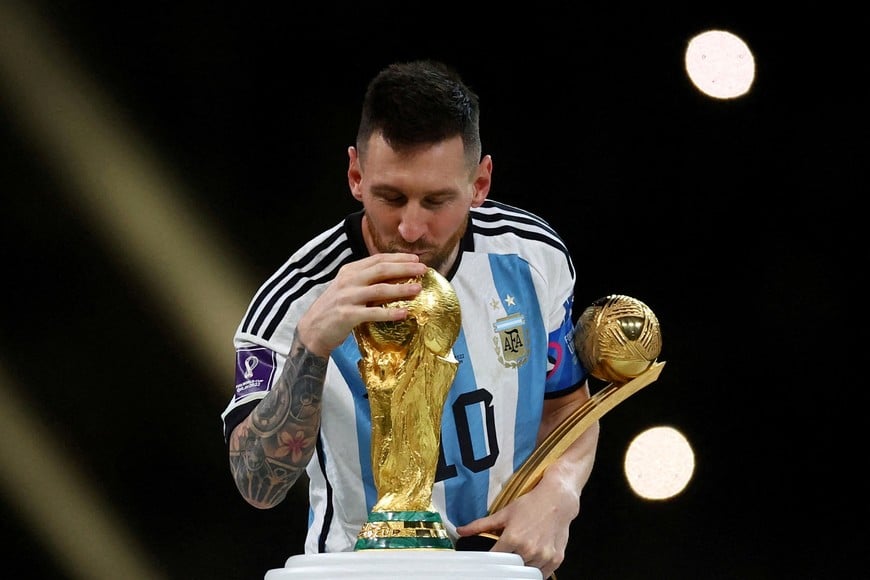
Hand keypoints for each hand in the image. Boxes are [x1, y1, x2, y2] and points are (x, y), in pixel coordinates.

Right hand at [296, 253, 428, 355]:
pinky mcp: (347, 315)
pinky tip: (404, 313)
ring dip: (401, 288)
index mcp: (349, 271)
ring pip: (379, 290)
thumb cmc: (333, 310)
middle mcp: (348, 281)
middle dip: (405, 268)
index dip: (398, 258)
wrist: (311, 331)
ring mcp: (347, 297)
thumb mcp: (347, 288)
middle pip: (381, 270)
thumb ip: (365, 281)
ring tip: (418, 289)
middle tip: (423, 269)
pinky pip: (373, 313)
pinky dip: (390, 313)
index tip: (415, 259)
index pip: (377, 259)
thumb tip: (394, 277)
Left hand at [456, 477, 579, 578]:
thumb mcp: (504, 513)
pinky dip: (536, 571)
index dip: (489, 562)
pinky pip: (542, 575)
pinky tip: (532, 561)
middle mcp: (528, 549)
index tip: (488, 563)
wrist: (557, 501)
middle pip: (510, 569)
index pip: (494, 560)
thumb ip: (481, 525)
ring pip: (526, 573)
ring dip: (521, 568)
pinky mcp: (555, 559)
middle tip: (505, 559)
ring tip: (520, 556)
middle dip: (506, 565)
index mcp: (513, 538)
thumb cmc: (531, 505)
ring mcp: (543, 556)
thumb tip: (461, 531)